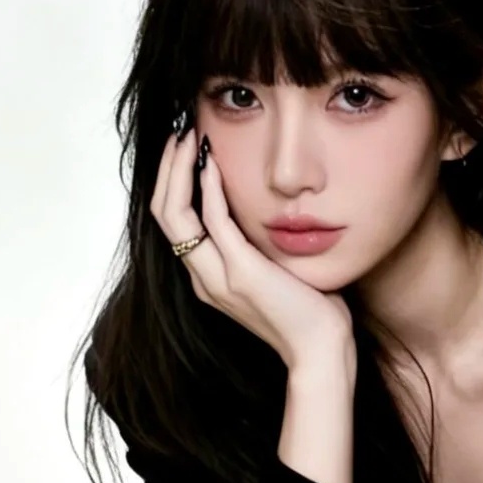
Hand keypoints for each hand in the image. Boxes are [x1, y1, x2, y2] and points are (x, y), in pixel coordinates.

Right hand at [150, 122, 354, 368]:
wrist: (320, 351)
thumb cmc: (308, 313)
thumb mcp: (274, 273)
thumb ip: (258, 246)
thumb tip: (263, 210)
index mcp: (207, 280)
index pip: (172, 223)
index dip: (171, 182)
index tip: (185, 147)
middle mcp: (203, 279)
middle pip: (162, 214)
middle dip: (167, 168)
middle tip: (180, 131)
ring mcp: (218, 279)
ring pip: (174, 214)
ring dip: (179, 168)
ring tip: (189, 136)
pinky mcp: (241, 274)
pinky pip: (213, 220)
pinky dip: (208, 186)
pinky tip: (213, 162)